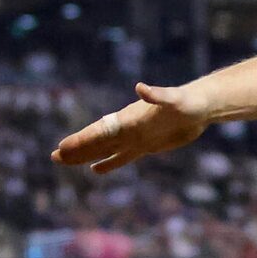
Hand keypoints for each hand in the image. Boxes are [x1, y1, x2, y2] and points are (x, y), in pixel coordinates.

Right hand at [50, 82, 210, 175]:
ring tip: (65, 162)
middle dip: (76, 149)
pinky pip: (122, 157)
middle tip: (54, 157)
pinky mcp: (146, 146)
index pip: (100, 131)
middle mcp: (128, 128)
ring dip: (85, 156)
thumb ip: (157, 94)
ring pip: (105, 150)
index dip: (82, 140)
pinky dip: (108, 163)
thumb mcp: (175, 99)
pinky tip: (95, 170)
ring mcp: (135, 137)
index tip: (63, 147)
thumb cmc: (188, 101)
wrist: (202, 106)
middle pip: (97, 141)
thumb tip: (140, 87)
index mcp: (129, 119)